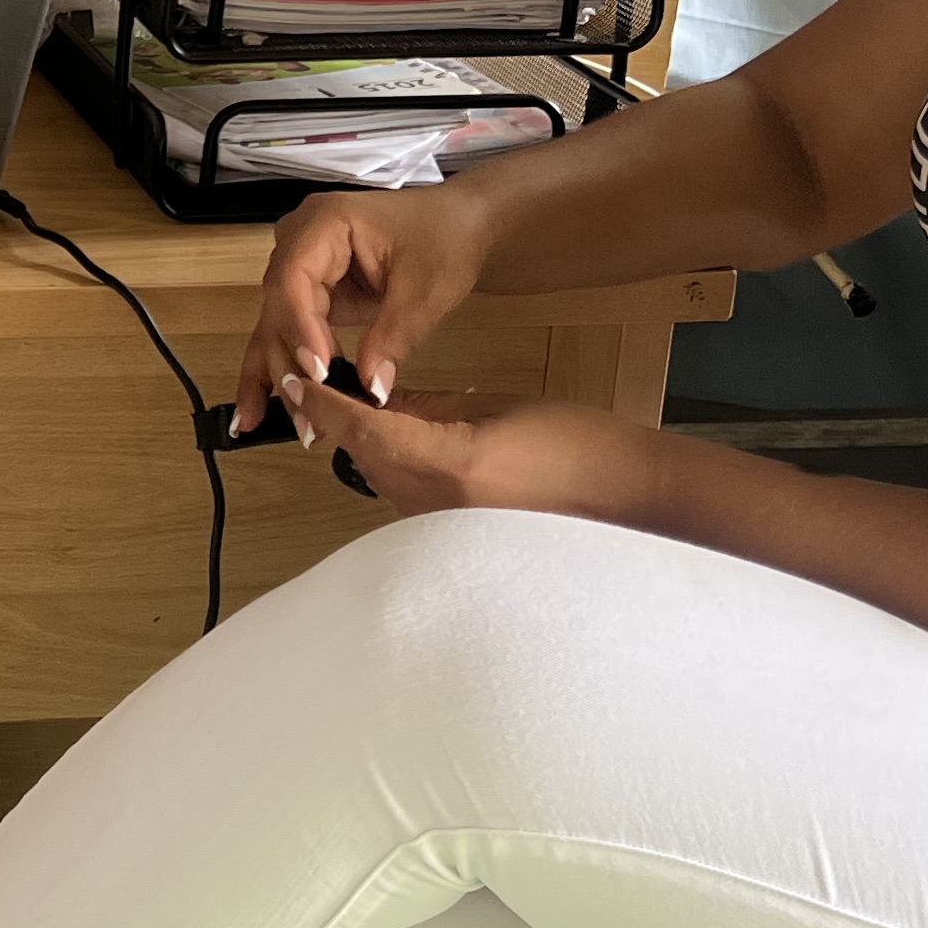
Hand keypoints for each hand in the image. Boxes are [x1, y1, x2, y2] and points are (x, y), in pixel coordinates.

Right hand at [235, 190, 490, 430]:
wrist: (456, 224)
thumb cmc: (444, 240)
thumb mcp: (425, 289)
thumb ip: (394, 337)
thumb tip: (372, 391)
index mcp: (323, 224)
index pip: (294, 279)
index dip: (300, 329)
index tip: (319, 374)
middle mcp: (297, 243)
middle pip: (277, 309)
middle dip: (286, 365)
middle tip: (302, 417)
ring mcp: (299, 267)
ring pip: (275, 326)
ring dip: (276, 374)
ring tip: (260, 423)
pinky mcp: (308, 293)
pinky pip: (288, 332)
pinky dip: (282, 367)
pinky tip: (260, 408)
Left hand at [283, 378, 664, 526]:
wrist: (629, 501)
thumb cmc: (578, 448)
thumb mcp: (495, 409)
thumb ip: (430, 408)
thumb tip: (381, 400)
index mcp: (448, 467)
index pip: (365, 431)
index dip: (326, 405)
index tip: (298, 382)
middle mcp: (437, 510)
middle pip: (364, 460)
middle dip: (343, 423)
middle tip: (325, 385)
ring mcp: (445, 534)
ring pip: (382, 482)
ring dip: (368, 449)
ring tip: (364, 410)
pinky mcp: (455, 544)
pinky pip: (409, 502)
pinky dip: (397, 472)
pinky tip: (410, 448)